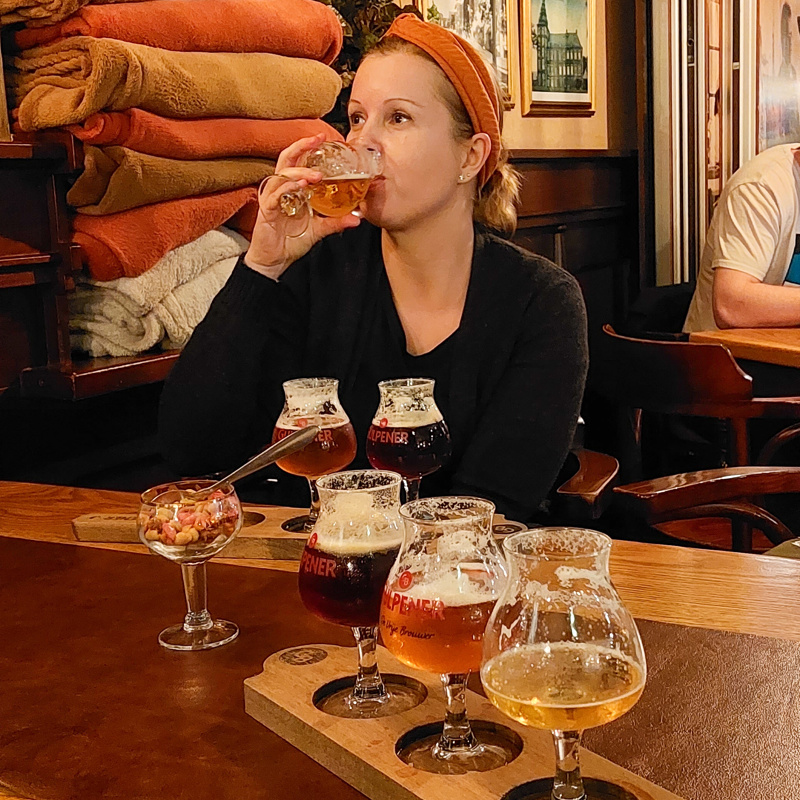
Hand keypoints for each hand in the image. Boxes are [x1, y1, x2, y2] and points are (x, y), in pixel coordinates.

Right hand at [244, 133, 361, 278]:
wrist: (275, 260)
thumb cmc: (292, 241)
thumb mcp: (319, 230)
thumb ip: (336, 221)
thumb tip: (358, 218)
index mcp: (294, 189)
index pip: (300, 161)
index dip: (309, 148)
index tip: (325, 138)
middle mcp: (282, 188)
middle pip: (287, 158)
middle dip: (302, 146)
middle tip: (317, 140)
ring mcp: (273, 197)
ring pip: (282, 174)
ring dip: (300, 171)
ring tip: (316, 175)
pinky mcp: (267, 209)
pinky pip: (276, 194)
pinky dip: (288, 188)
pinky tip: (300, 187)